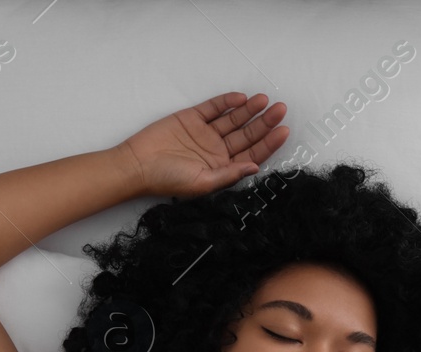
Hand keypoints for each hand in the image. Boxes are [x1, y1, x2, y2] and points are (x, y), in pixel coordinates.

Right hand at [117, 92, 288, 198]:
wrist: (136, 164)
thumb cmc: (166, 179)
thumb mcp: (202, 183)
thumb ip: (229, 175)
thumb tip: (255, 168)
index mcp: (221, 168)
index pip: (251, 154)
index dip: (268, 143)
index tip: (283, 130)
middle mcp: (216, 150)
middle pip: (246, 135)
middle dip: (264, 123)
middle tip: (280, 110)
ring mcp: (205, 133)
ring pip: (234, 119)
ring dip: (249, 111)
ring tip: (264, 100)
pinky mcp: (192, 118)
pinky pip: (214, 108)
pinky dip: (227, 102)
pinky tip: (240, 99)